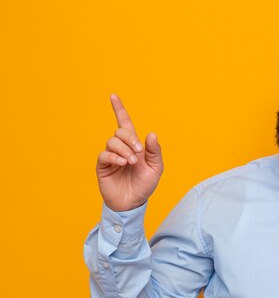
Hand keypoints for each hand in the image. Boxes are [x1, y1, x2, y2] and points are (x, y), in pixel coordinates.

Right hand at [96, 94, 163, 211]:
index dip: (119, 109)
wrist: (133, 202)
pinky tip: (123, 163)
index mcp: (134, 145)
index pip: (124, 123)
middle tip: (139, 153)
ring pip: (112, 141)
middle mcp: (120, 148)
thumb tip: (152, 134)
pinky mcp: (103, 166)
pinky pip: (105, 154)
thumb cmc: (144, 185)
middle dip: (131, 139)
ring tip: (132, 162)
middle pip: (120, 132)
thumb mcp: (155, 168)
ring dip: (124, 150)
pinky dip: (115, 157)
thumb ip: (155, 151)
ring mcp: (110, 156)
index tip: (113, 96)